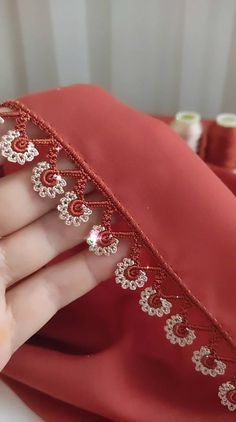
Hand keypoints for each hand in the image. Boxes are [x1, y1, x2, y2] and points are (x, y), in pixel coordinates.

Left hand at [0, 118, 126, 370]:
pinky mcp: (8, 330)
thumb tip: (1, 122)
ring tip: (119, 202)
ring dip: (80, 227)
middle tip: (99, 164)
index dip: (18, 153)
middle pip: (18, 207)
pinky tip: (116, 252)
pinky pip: (50, 295)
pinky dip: (84, 275)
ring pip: (40, 249)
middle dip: (60, 186)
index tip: (52, 133)